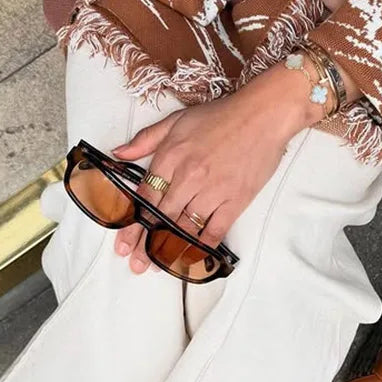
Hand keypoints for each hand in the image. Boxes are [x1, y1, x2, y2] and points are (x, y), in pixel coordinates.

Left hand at [110, 61, 321, 273]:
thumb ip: (146, 139)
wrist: (263, 115)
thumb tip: (118, 154)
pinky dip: (202, 246)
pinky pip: (214, 230)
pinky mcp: (235, 200)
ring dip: (170, 249)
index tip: (123, 242)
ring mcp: (213, 190)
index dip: (132, 223)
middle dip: (146, 243)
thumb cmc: (221, 115)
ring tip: (158, 266)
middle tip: (138, 264)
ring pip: (185, 226)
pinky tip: (193, 257)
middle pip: (162, 216)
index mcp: (171, 155)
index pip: (145, 196)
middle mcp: (188, 176)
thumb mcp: (177, 120)